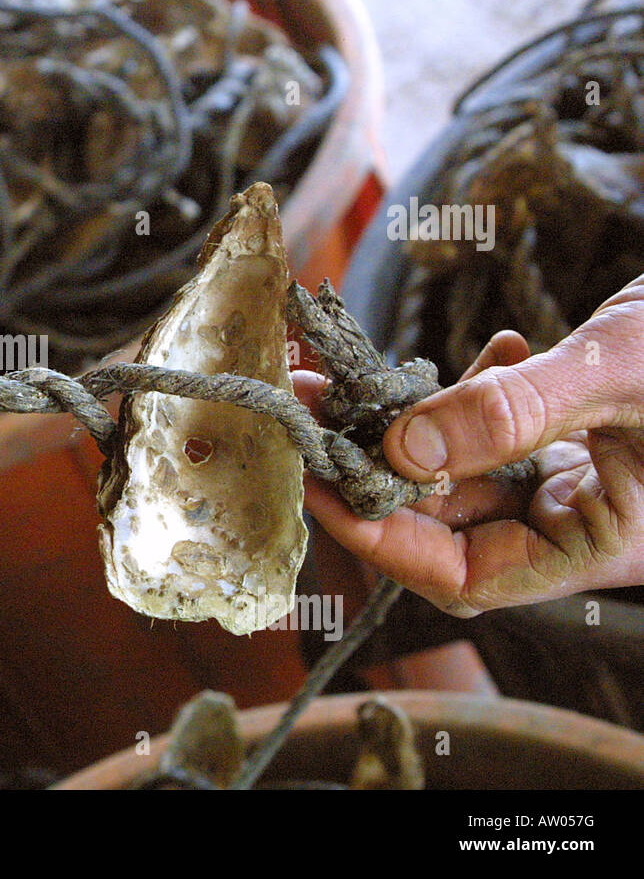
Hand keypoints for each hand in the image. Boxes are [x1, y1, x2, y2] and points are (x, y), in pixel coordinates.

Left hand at [298, 276, 643, 615]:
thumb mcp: (624, 370)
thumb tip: (407, 444)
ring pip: (465, 474)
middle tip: (310, 410)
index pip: (461, 573)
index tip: (317, 481)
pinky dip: (473, 397)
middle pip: (447, 524)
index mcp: (600, 541)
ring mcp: (580, 481)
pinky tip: (488, 350)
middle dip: (372, 469)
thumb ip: (518, 410)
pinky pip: (501, 435)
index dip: (382, 536)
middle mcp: (582, 523)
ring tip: (353, 375)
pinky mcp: (579, 440)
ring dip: (407, 425)